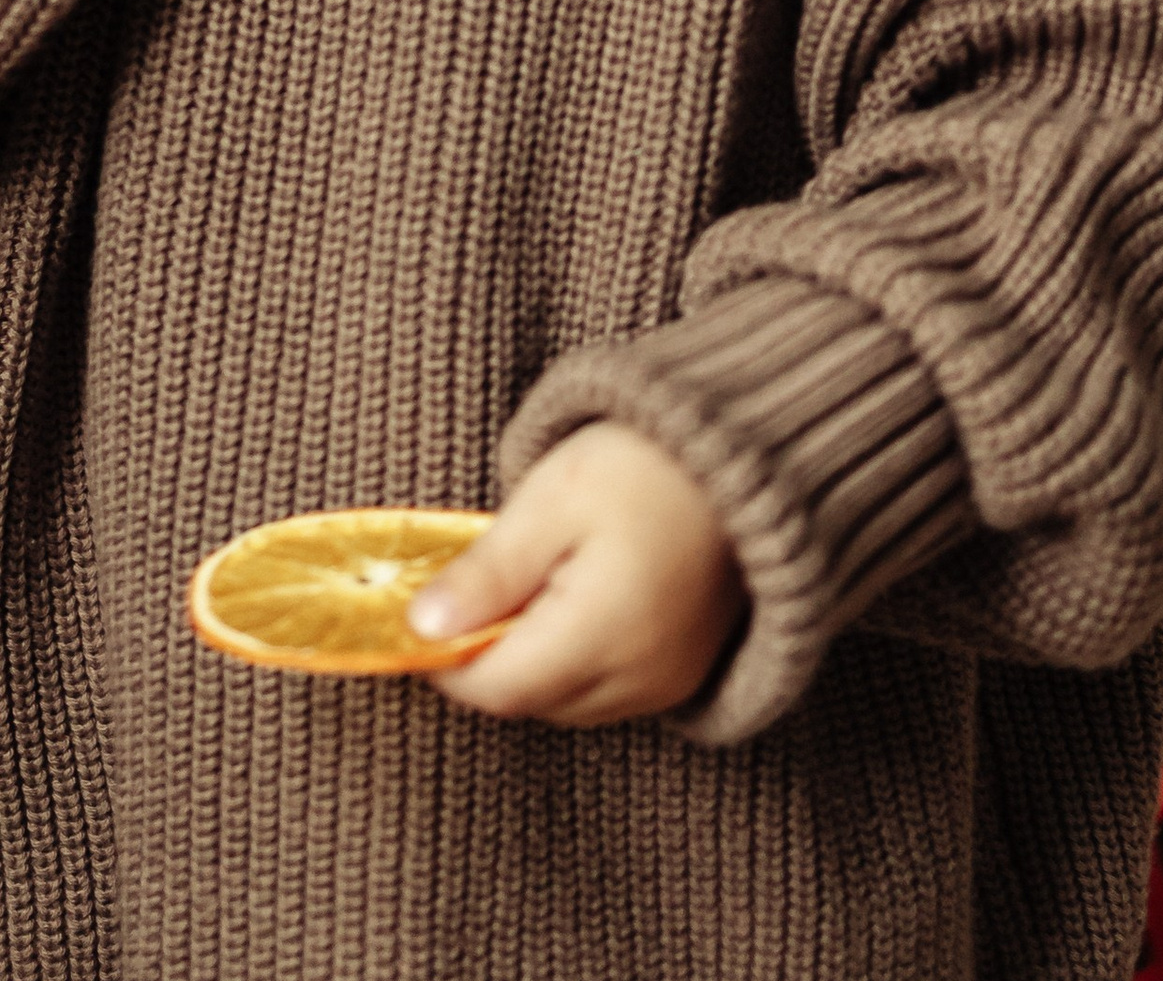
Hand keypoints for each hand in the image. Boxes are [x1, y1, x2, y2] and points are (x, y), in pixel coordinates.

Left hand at [410, 421, 748, 727]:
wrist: (746, 460)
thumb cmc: (644, 468)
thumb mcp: (549, 504)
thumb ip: (487, 574)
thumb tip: (421, 628)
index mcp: (600, 636)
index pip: (497, 689)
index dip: (444, 661)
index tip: (416, 615)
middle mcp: (639, 679)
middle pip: (530, 700)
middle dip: (484, 658)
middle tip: (463, 589)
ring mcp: (667, 682)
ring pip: (567, 702)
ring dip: (527, 661)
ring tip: (518, 584)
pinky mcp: (685, 673)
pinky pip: (607, 691)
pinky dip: (570, 661)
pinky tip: (562, 601)